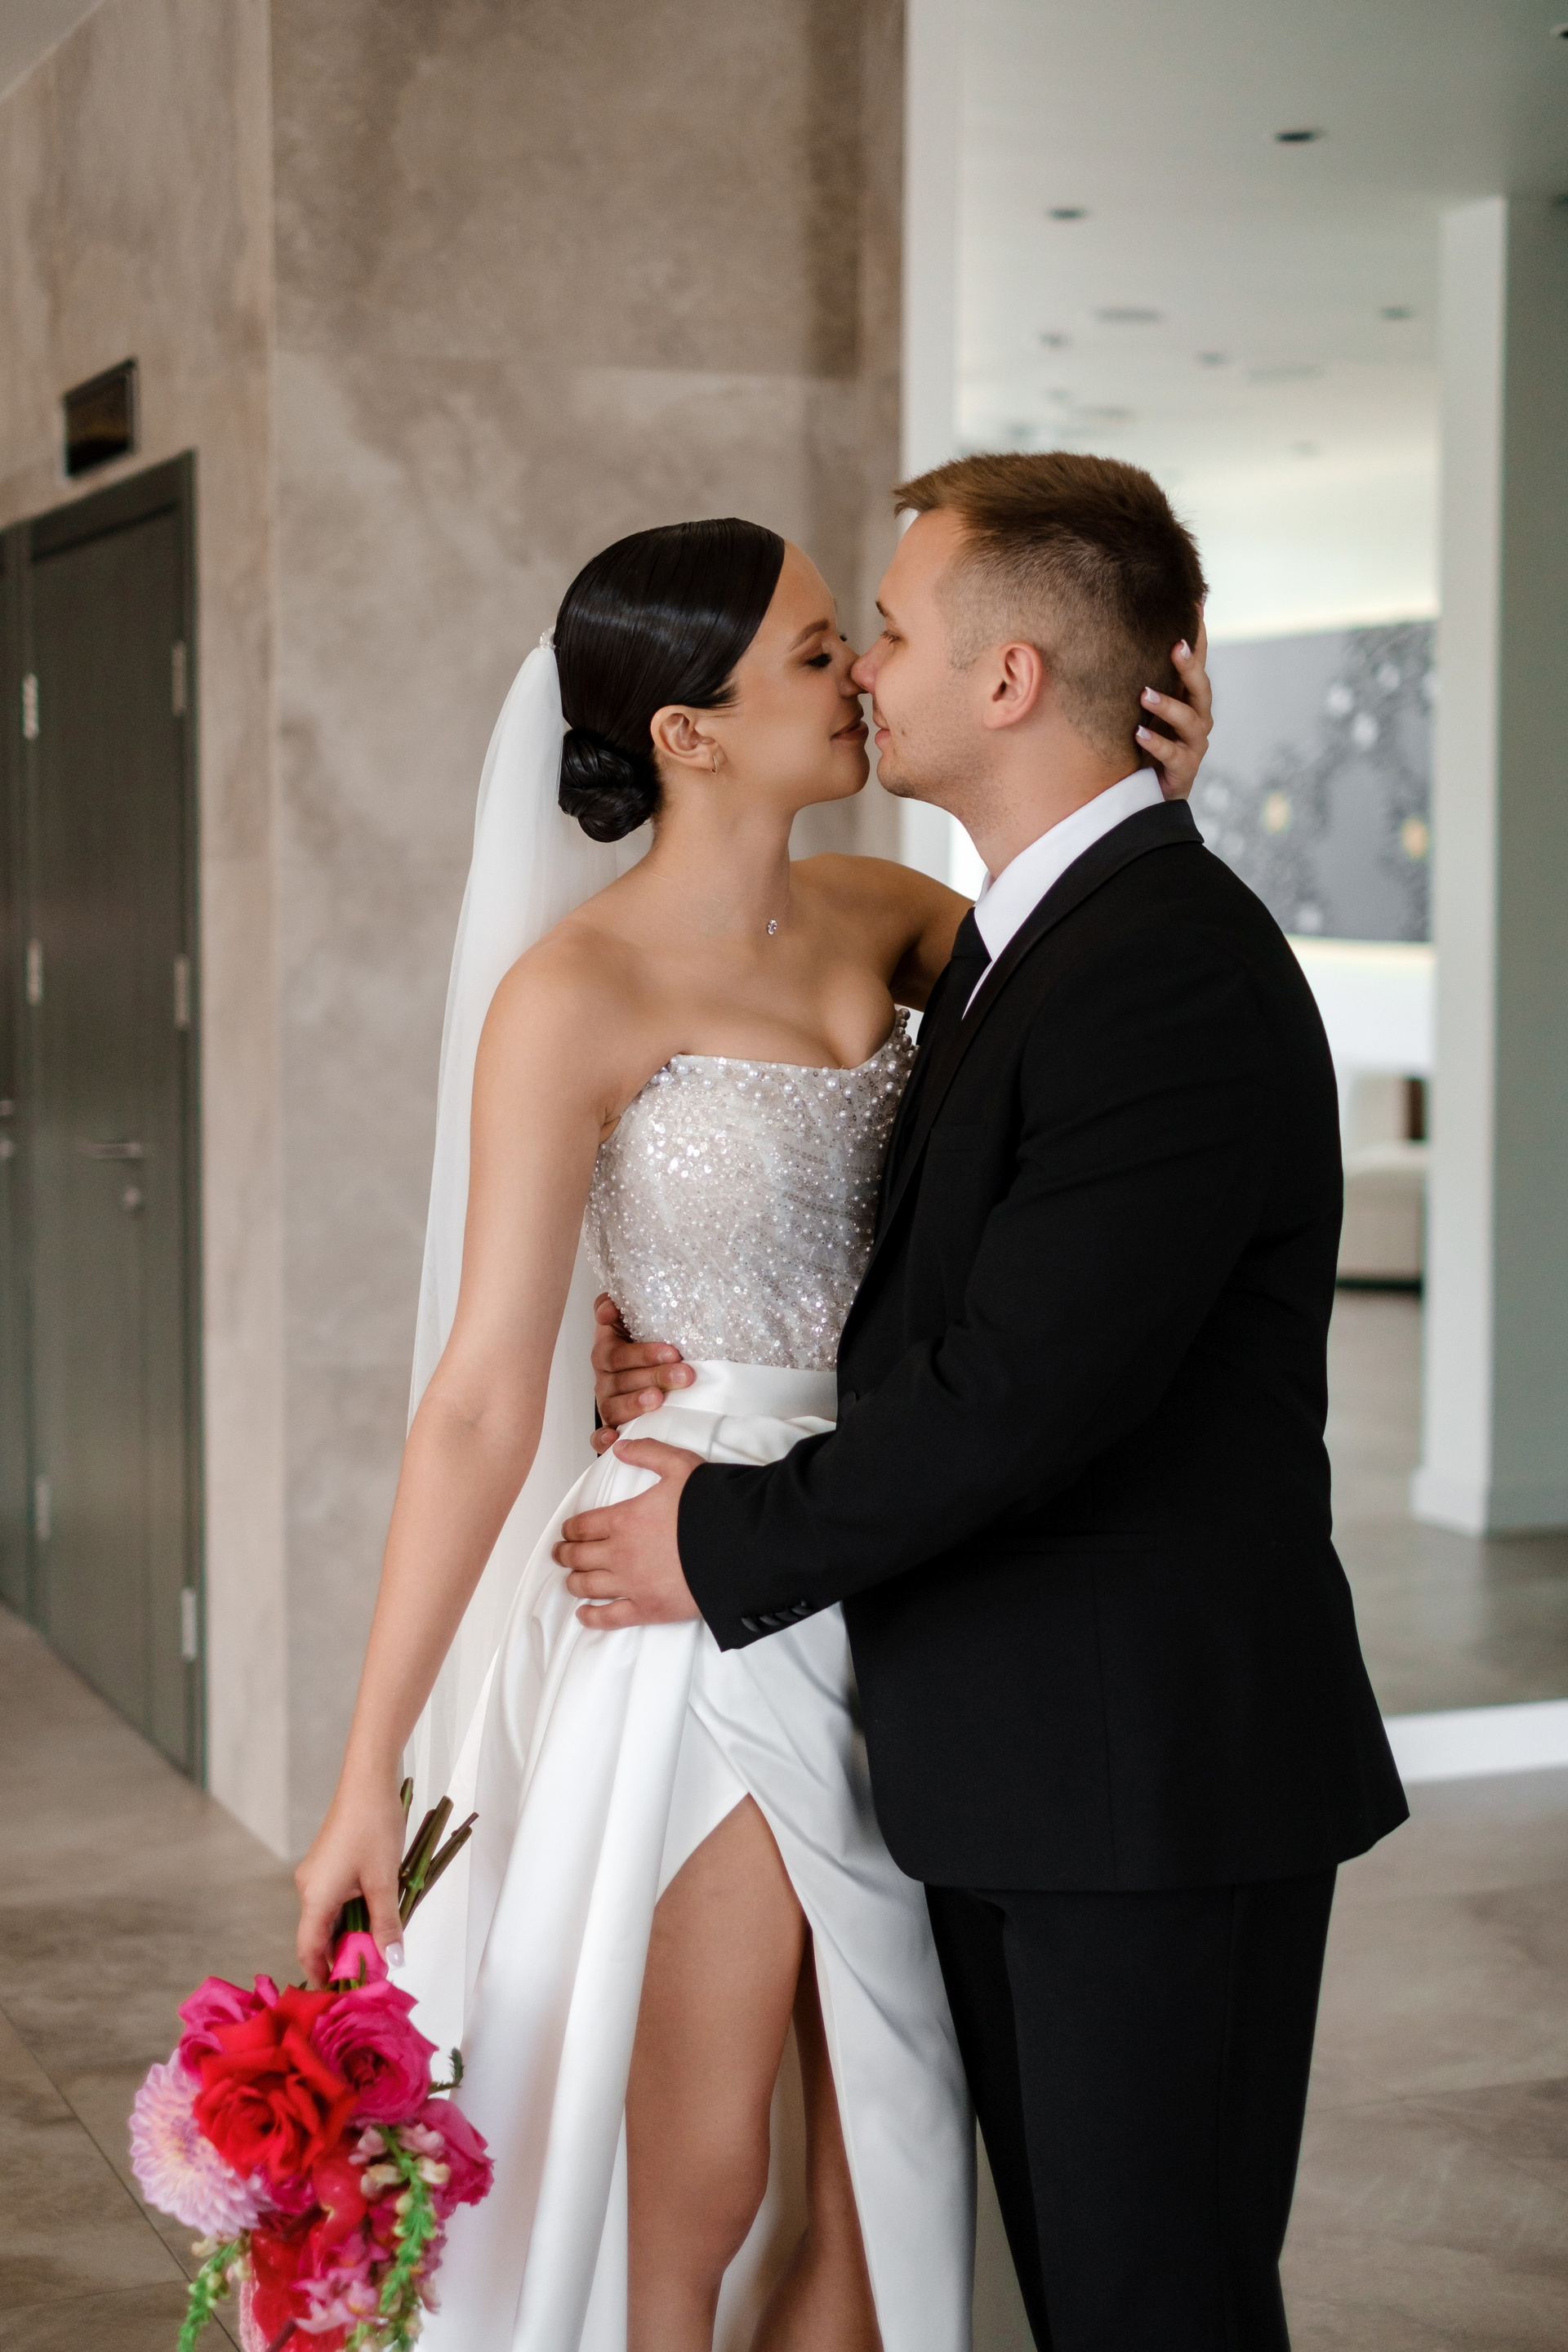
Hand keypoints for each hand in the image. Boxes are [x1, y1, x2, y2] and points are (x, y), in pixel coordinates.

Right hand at [294, 1773, 406, 1987]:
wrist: (368, 1780)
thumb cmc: (373, 1827)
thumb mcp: (384, 1881)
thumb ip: (386, 1924)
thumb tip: (392, 1961)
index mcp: (314, 1896)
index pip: (309, 1950)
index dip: (323, 1974)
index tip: (343, 1992)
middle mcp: (308, 1887)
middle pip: (318, 1935)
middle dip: (342, 1956)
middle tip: (371, 1973)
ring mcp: (317, 1874)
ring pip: (330, 1917)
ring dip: (351, 1933)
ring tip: (378, 1949)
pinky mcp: (328, 1862)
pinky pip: (335, 1899)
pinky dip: (352, 1913)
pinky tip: (376, 1917)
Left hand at [554, 1438, 703, 1626]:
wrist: (738, 1547)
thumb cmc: (711, 1508)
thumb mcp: (680, 1465)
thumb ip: (647, 1452)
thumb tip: (620, 1447)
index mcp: (624, 1519)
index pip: (582, 1526)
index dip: (569, 1530)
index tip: (566, 1533)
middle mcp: (620, 1554)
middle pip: (578, 1557)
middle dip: (565, 1555)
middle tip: (560, 1555)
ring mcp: (632, 1584)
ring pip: (587, 1586)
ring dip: (573, 1582)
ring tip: (571, 1580)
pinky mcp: (647, 1609)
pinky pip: (609, 1617)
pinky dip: (591, 1617)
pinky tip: (584, 1615)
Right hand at [590, 1293, 693, 1452]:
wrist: (641, 1365)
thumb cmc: (640, 1342)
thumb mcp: (630, 1318)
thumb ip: (616, 1304)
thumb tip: (609, 1309)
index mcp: (607, 1351)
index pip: (619, 1353)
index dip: (644, 1354)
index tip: (672, 1351)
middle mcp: (604, 1378)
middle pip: (622, 1379)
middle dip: (655, 1377)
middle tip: (682, 1376)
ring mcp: (606, 1402)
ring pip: (614, 1406)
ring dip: (636, 1403)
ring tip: (658, 1400)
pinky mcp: (609, 1425)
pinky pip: (597, 1436)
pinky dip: (602, 1440)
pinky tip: (615, 1439)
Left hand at [1137, 615, 1211, 800]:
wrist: (1149, 793)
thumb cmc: (1145, 741)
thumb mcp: (1142, 707)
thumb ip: (1137, 677)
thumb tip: (1112, 634)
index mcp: (1189, 698)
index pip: (1197, 662)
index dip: (1199, 635)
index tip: (1194, 604)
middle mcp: (1197, 717)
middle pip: (1201, 687)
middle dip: (1191, 666)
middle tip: (1176, 647)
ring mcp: (1193, 744)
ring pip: (1190, 720)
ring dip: (1168, 705)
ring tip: (1144, 694)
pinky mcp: (1184, 770)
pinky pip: (1173, 755)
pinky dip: (1157, 742)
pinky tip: (1138, 733)